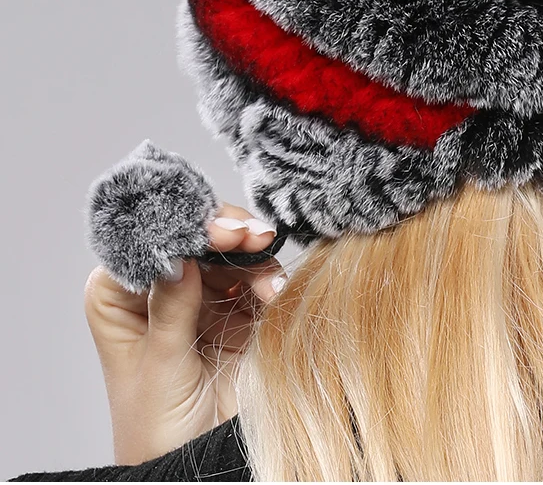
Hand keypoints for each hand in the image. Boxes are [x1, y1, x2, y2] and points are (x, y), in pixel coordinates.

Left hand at [83, 203, 286, 464]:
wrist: (194, 465)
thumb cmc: (154, 428)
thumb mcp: (161, 366)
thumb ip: (171, 308)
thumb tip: (179, 253)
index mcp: (120, 295)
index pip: (148, 243)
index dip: (182, 228)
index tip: (214, 231)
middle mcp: (159, 287)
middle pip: (195, 239)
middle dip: (227, 234)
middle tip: (253, 237)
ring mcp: (201, 296)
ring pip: (229, 252)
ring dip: (254, 256)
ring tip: (268, 277)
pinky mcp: (236, 309)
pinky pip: (256, 278)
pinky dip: (269, 277)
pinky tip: (274, 291)